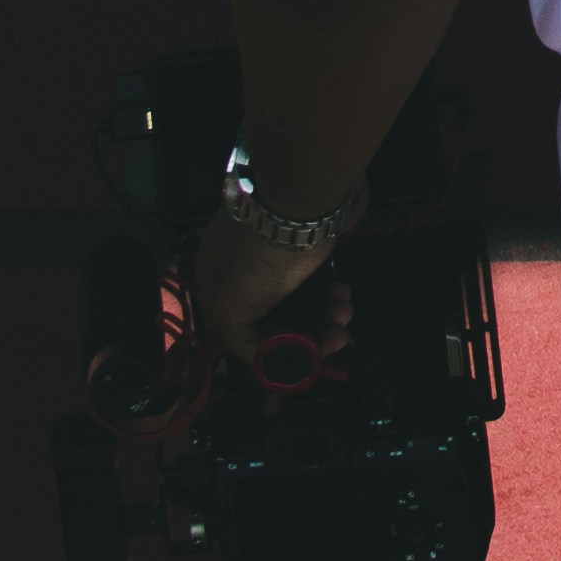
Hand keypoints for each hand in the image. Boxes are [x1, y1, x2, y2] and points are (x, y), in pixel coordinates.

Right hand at [189, 206, 351, 370]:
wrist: (297, 193)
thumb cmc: (261, 254)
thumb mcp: (235, 310)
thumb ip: (246, 343)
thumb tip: (271, 367)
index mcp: (216, 290)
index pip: (247, 340)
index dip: (280, 355)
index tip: (310, 360)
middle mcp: (241, 276)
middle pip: (280, 322)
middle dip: (310, 334)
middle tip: (339, 336)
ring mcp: (273, 259)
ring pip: (303, 304)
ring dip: (326, 315)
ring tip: (344, 309)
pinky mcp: (302, 245)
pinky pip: (317, 282)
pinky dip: (330, 292)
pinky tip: (342, 290)